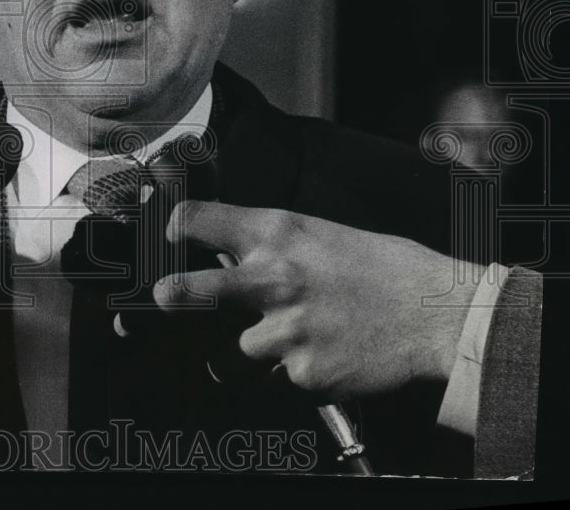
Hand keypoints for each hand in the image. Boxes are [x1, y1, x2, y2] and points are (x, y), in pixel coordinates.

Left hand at [154, 200, 479, 400]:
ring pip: (239, 350)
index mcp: (276, 235)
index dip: (176, 226)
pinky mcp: (302, 374)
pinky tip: (329, 351)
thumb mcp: (318, 234)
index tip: (171, 235)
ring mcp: (284, 331)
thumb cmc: (381, 267)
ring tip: (302, 332)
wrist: (436, 313)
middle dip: (171, 293)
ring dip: (258, 348)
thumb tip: (227, 255)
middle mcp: (272, 279)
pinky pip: (279, 378)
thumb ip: (269, 245)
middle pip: (191, 290)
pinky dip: (295, 371)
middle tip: (161, 295)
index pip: (198, 219)